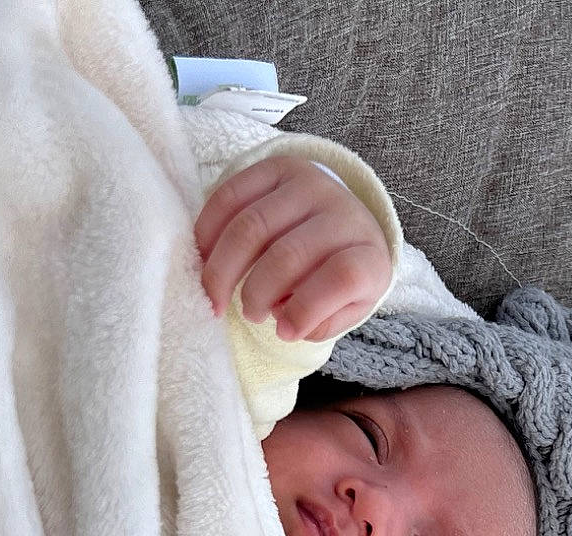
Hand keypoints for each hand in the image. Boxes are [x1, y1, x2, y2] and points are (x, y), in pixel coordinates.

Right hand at [194, 156, 391, 342]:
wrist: (345, 221)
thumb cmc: (340, 275)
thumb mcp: (346, 308)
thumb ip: (321, 323)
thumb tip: (286, 325)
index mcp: (368, 253)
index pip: (343, 276)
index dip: (308, 308)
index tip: (284, 332)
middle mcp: (342, 213)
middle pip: (287, 255)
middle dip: (256, 293)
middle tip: (249, 315)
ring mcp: (309, 184)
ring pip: (251, 227)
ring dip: (224, 269)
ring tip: (219, 295)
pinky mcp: (277, 167)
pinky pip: (230, 196)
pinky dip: (208, 231)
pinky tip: (204, 258)